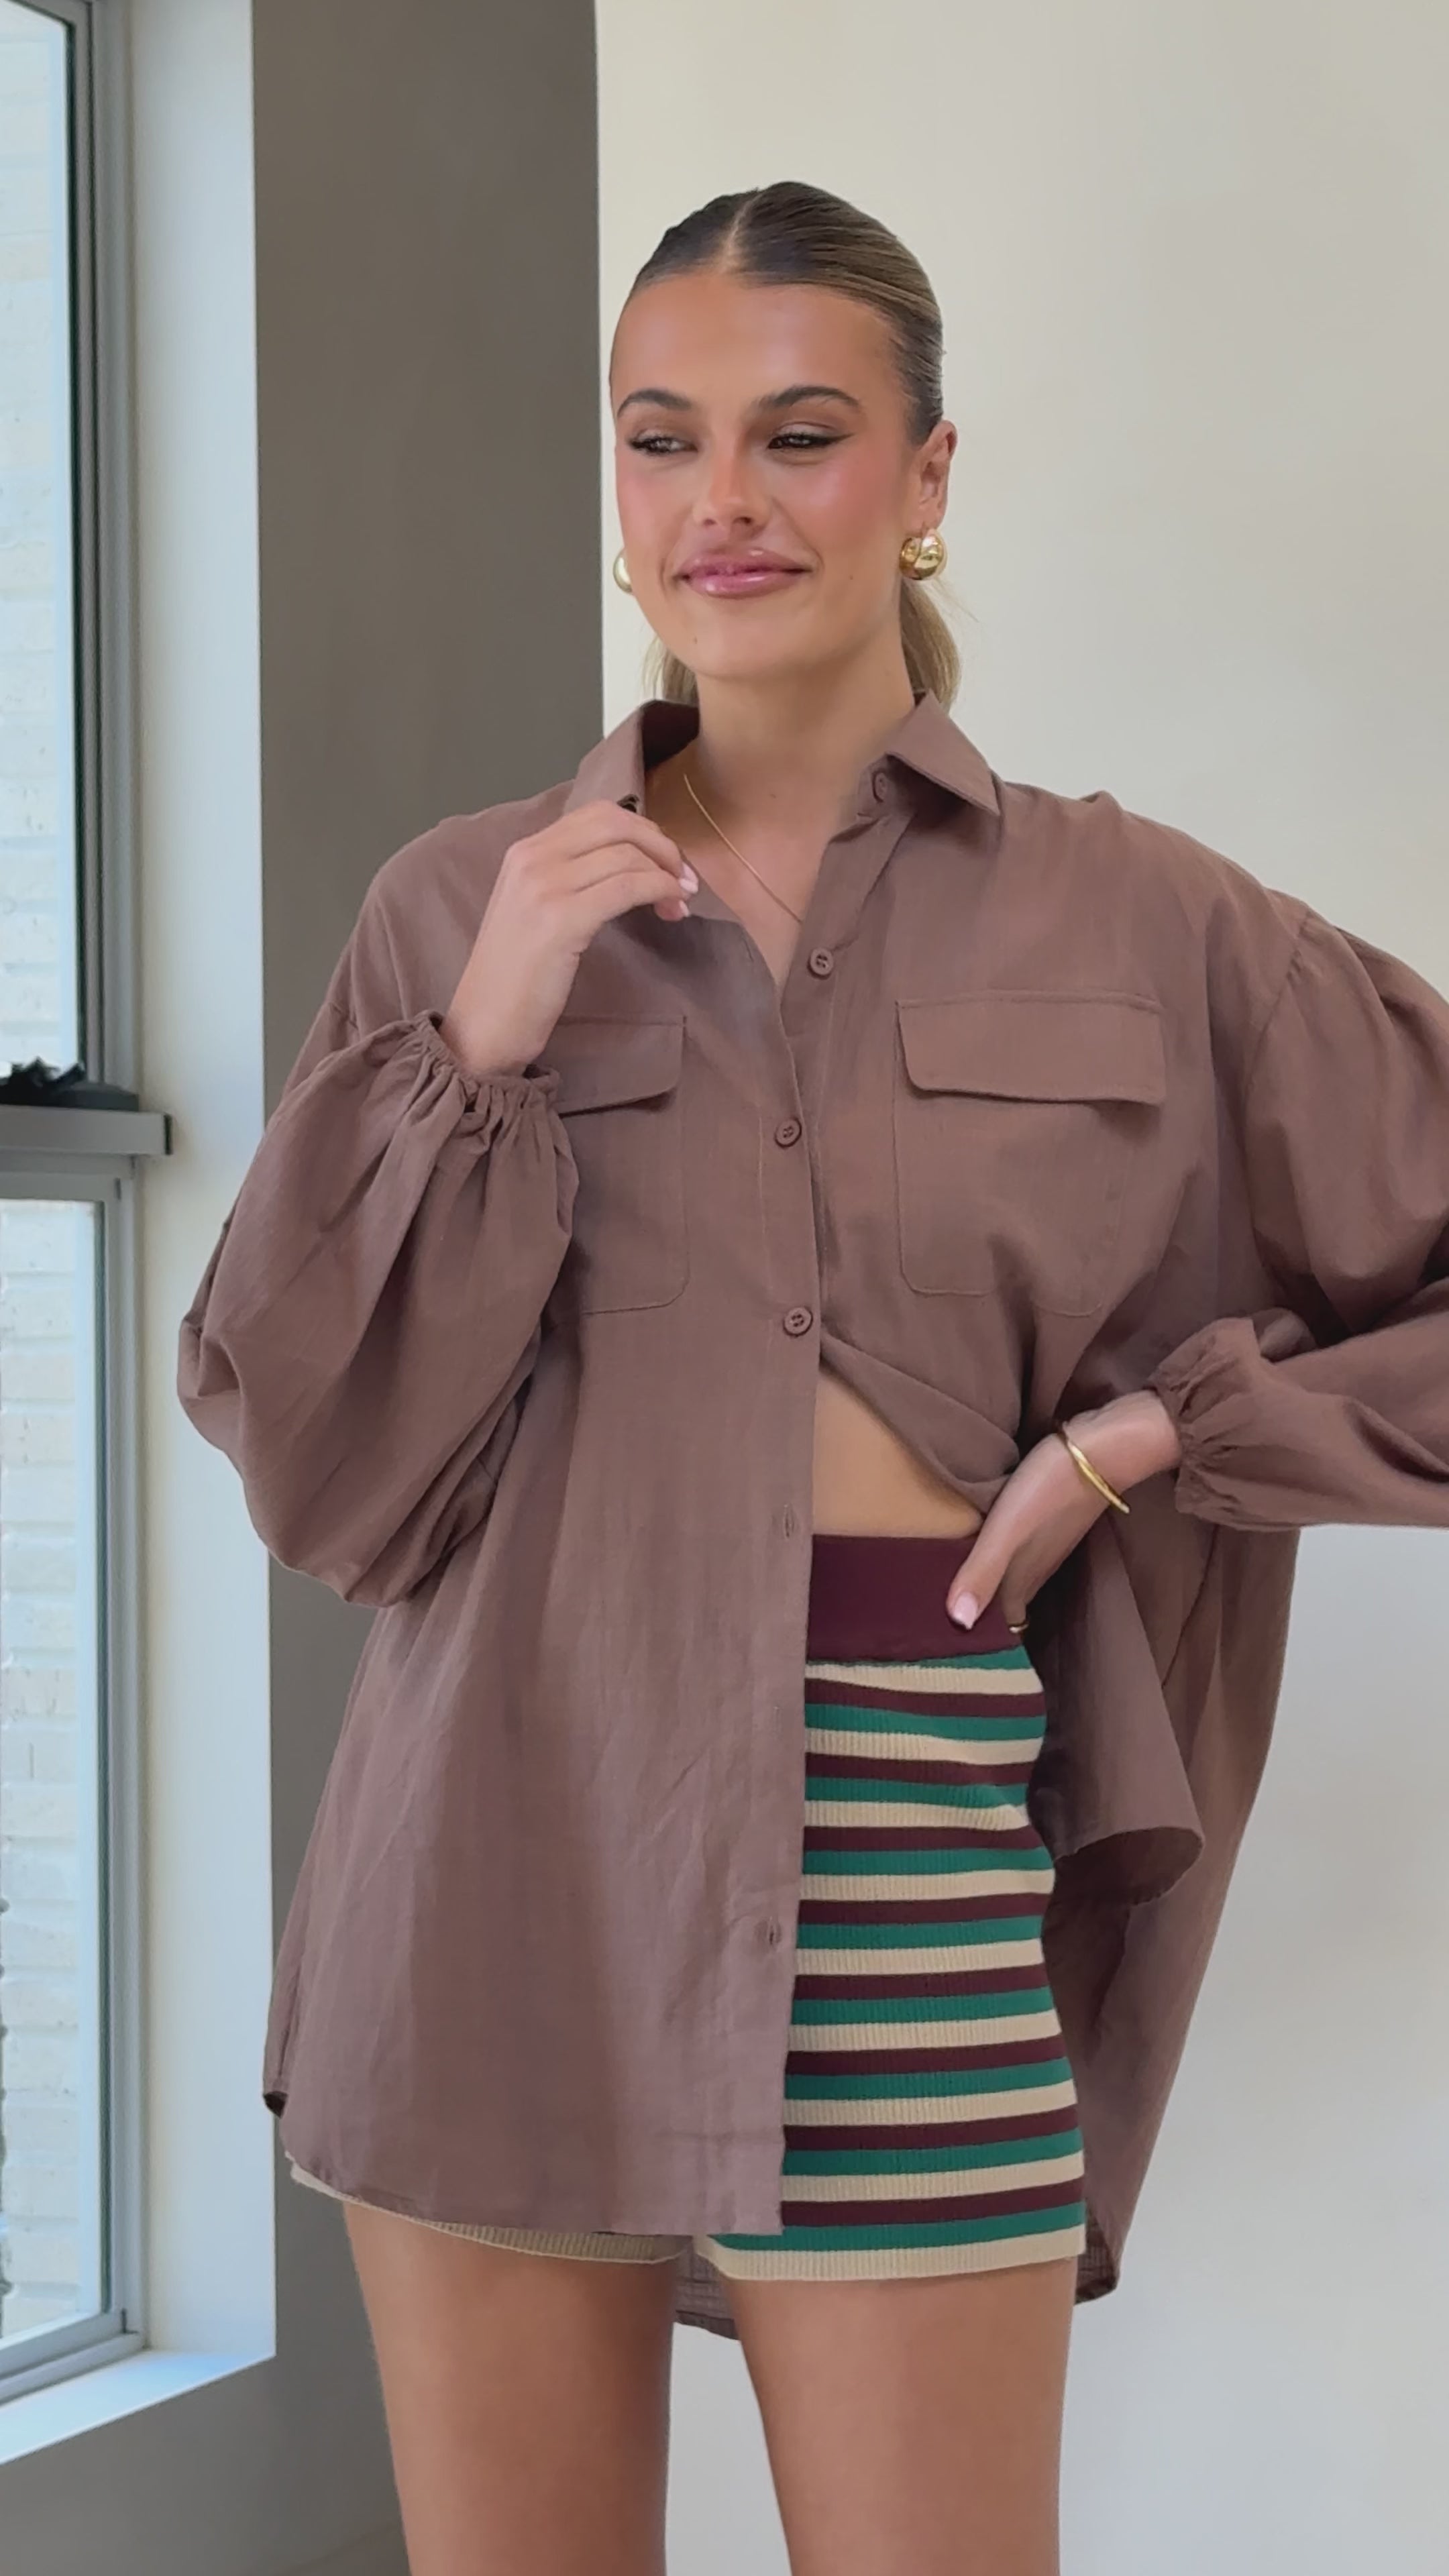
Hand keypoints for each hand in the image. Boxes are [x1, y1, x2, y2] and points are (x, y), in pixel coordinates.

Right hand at [438, 800, 697, 1074]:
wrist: (483, 1025)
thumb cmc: (514, 978)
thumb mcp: (534, 911)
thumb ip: (568, 880)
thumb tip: (626, 865)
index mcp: (524, 851)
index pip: (597, 814)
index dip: (643, 832)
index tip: (665, 862)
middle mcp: (531, 858)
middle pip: (616, 823)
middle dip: (660, 845)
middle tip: (683, 878)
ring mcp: (544, 886)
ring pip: (626, 855)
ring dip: (666, 874)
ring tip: (680, 902)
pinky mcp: (561, 919)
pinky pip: (627, 887)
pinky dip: (659, 891)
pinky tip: (670, 909)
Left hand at [944, 1391, 1182, 1630]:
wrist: (1103, 1449)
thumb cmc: (1050, 1488)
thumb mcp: (1006, 1530)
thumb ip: (983, 1573)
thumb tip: (957, 1624)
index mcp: (1024, 1577)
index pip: (1005, 1622)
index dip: (983, 1635)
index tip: (955, 1640)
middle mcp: (1038, 1567)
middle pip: (1010, 1604)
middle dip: (986, 1614)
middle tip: (951, 1616)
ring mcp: (1050, 1545)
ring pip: (1018, 1578)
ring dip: (995, 1586)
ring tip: (963, 1584)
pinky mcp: (1054, 1521)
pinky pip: (1026, 1553)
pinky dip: (1008, 1559)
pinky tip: (991, 1544)